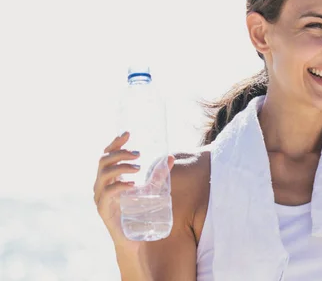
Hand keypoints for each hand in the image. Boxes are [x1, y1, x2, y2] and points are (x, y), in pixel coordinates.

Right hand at [93, 132, 174, 249]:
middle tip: (138, 154)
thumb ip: (159, 175)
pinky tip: (133, 184)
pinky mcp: (103, 210)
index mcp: (108, 178)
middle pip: (103, 161)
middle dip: (120, 153)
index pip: (107, 155)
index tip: (128, 133)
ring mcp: (100, 198)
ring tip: (138, 168)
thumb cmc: (138, 212)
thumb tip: (170, 157)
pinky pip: (108, 193)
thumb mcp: (150, 190)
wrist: (133, 239)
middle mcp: (101, 186)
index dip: (115, 143)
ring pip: (104, 174)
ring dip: (121, 167)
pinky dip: (120, 185)